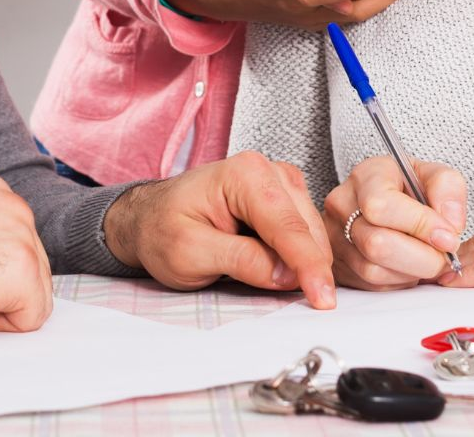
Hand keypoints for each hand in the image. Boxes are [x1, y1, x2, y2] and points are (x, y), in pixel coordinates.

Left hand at [103, 151, 336, 308]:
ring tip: (265, 279)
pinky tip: (278, 271)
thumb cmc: (161, 230)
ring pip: (312, 234)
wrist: (149, 218)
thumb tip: (287, 275)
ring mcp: (280, 183)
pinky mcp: (286, 200)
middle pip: (306, 230)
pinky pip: (306, 234)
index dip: (309, 267)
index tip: (324, 300)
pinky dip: (300, 258)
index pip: (287, 227)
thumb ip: (241, 260)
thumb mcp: (189, 253)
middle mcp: (268, 171)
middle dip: (307, 269)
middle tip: (291, 302)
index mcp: (244, 175)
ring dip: (303, 265)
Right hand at [324, 156, 466, 289]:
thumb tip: (450, 225)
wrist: (387, 204)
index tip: (449, 238)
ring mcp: (336, 238)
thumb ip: (448, 189)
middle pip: (377, 244)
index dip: (419, 225)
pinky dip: (401, 281)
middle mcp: (342, 205)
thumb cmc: (410, 188)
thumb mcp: (432, 176)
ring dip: (412, 272)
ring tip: (427, 258)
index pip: (381, 206)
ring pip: (375, 271)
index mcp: (366, 176)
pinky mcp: (341, 266)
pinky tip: (410, 265)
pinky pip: (374, 285)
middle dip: (422, 257)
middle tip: (444, 255)